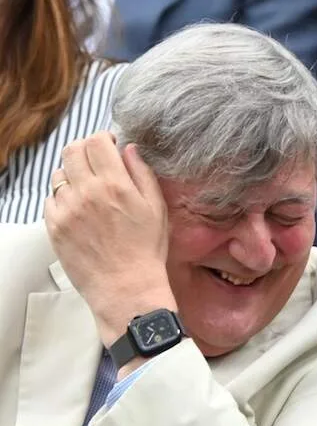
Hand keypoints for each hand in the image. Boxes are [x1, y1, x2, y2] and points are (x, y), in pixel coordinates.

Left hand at [43, 132, 175, 346]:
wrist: (126, 288)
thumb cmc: (146, 252)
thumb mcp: (157, 210)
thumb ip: (143, 174)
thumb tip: (130, 149)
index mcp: (115, 185)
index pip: (97, 141)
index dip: (103, 138)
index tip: (109, 145)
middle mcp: (86, 192)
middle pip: (72, 150)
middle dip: (85, 150)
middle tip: (96, 161)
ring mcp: (66, 209)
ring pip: (59, 174)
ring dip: (73, 174)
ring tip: (87, 189)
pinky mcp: (54, 226)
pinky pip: (50, 199)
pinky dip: (63, 198)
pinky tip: (79, 210)